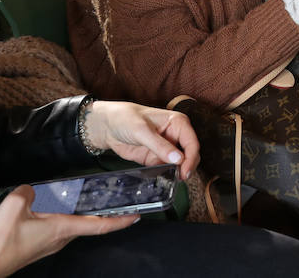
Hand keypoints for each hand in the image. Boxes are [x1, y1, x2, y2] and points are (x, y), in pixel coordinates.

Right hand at [0, 185, 137, 277]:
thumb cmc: (2, 239)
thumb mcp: (16, 203)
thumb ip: (30, 190)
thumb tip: (33, 190)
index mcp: (63, 228)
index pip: (99, 225)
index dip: (120, 220)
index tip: (137, 216)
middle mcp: (61, 239)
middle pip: (89, 225)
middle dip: (105, 214)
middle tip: (117, 201)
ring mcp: (50, 245)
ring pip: (73, 227)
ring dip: (84, 216)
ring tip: (91, 201)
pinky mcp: (38, 247)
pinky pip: (59, 230)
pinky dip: (67, 219)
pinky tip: (58, 209)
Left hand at [83, 100, 199, 178]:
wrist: (107, 126)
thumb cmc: (125, 118)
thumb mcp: (142, 131)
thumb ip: (160, 145)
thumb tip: (178, 159)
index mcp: (177, 123)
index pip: (191, 142)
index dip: (191, 158)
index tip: (185, 172)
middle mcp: (175, 135)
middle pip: (189, 154)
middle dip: (187, 166)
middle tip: (180, 178)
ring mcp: (166, 147)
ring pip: (179, 163)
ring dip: (176, 172)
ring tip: (171, 179)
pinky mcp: (156, 158)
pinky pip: (165, 169)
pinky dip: (165, 174)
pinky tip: (162, 178)